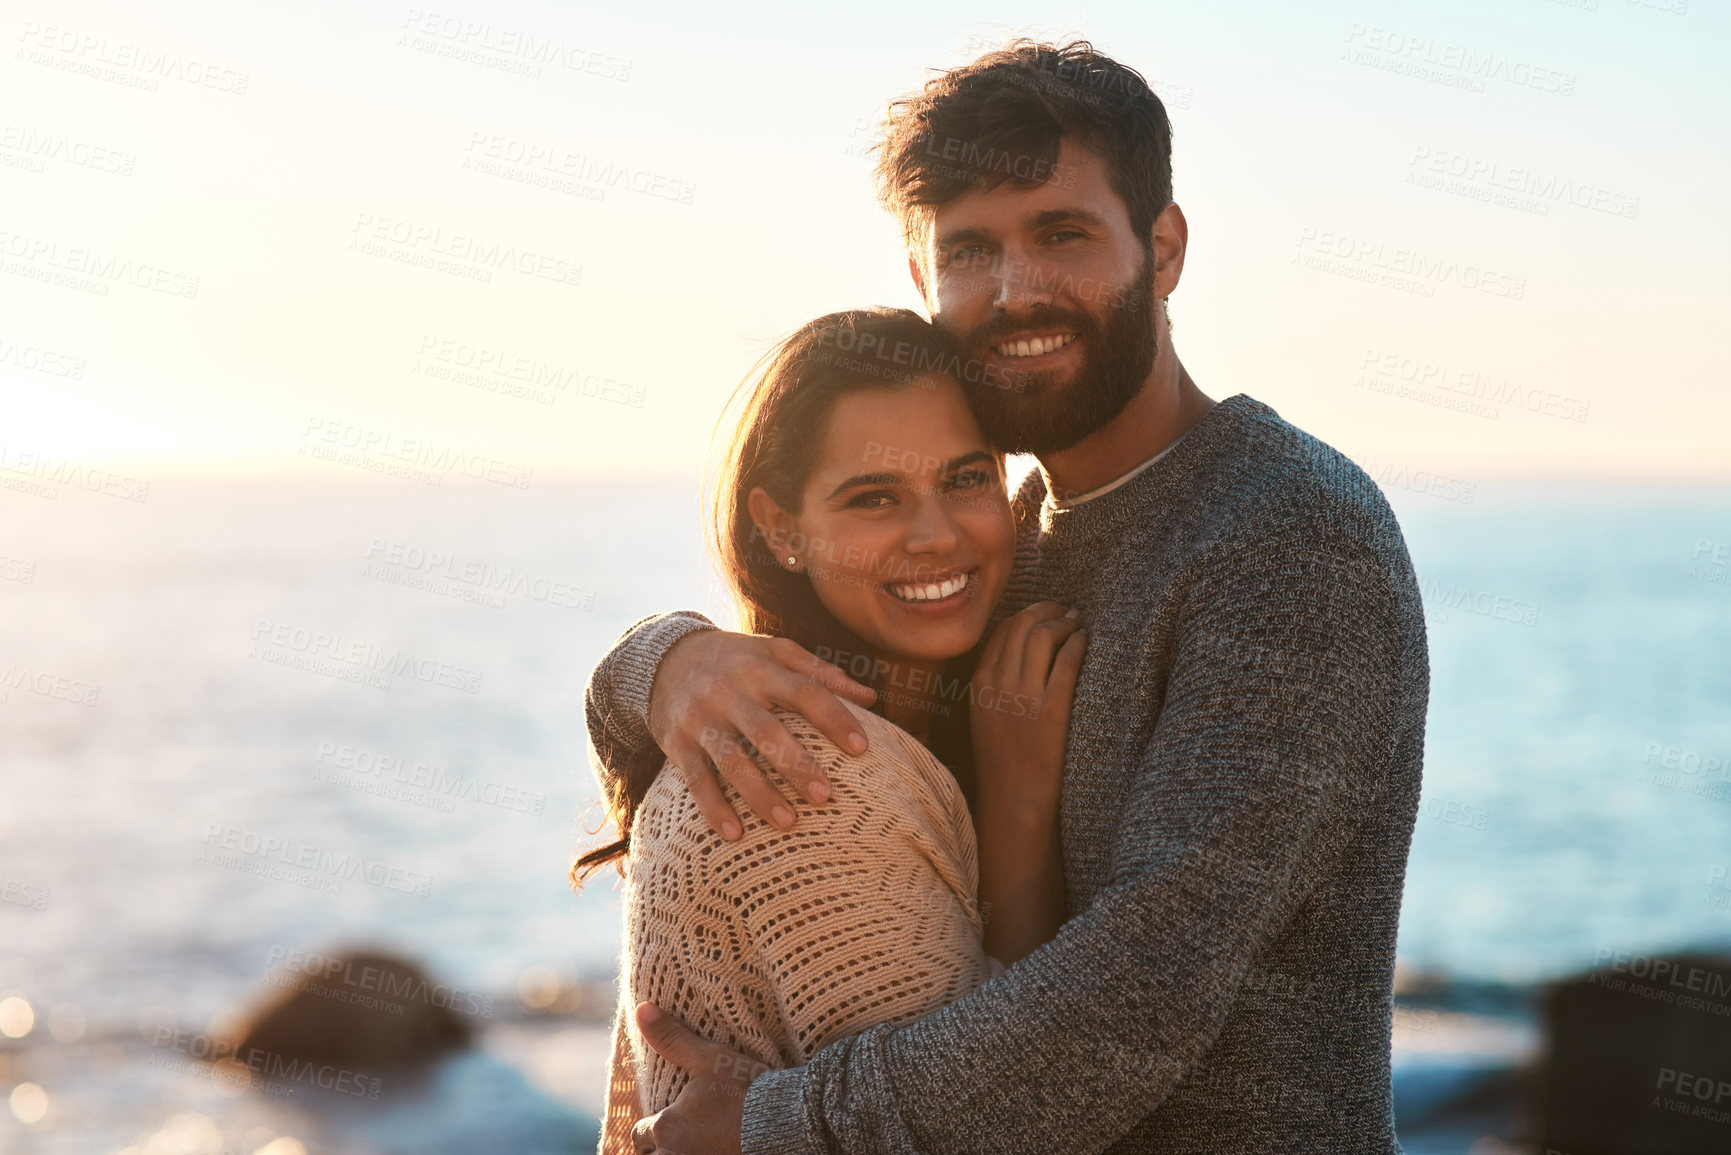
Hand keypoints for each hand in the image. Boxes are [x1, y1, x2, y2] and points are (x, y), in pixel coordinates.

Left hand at [630, 1002, 757, 1154]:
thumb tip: (642, 1009)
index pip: (641, 1133)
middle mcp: (674, 1154)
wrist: (783, 1122)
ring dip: (677, 1154)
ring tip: (695, 1147)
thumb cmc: (744, 1090)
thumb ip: (672, 1038)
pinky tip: (713, 1150)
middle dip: (660, 1148)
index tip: (667, 1121)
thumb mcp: (708, 1059)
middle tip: (679, 1138)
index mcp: (666, 1126)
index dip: (653, 1127)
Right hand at [649, 630, 877, 838]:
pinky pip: (695, 778)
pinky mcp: (676, 741)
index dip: (834, 718)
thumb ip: (820, 673)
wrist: (664, 657)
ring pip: (730, 759)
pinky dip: (713, 807)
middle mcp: (728, 691)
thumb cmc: (738, 659)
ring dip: (758, 793)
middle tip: (825, 796)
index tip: (863, 748)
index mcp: (760, 668)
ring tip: (789, 822)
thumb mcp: (775, 652)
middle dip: (796, 764)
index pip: (804, 691)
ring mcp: (700, 718)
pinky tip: (735, 834)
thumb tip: (871, 698)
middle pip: (765, 730)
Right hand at [969, 602, 1086, 818]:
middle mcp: (998, 683)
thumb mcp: (984, 717)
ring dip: (1064, 622)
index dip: (1027, 614)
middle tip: (1066, 609)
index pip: (1003, 631)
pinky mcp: (1051, 709)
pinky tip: (1085, 641)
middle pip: (1023, 625)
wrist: (1012, 801)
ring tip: (1078, 622)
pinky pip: (1066, 661)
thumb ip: (993, 685)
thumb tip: (1017, 655)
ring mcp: (1024, 696)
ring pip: (1043, 636)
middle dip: (1047, 609)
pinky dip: (1077, 644)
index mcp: (980, 683)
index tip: (1045, 613)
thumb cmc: (1003, 763)